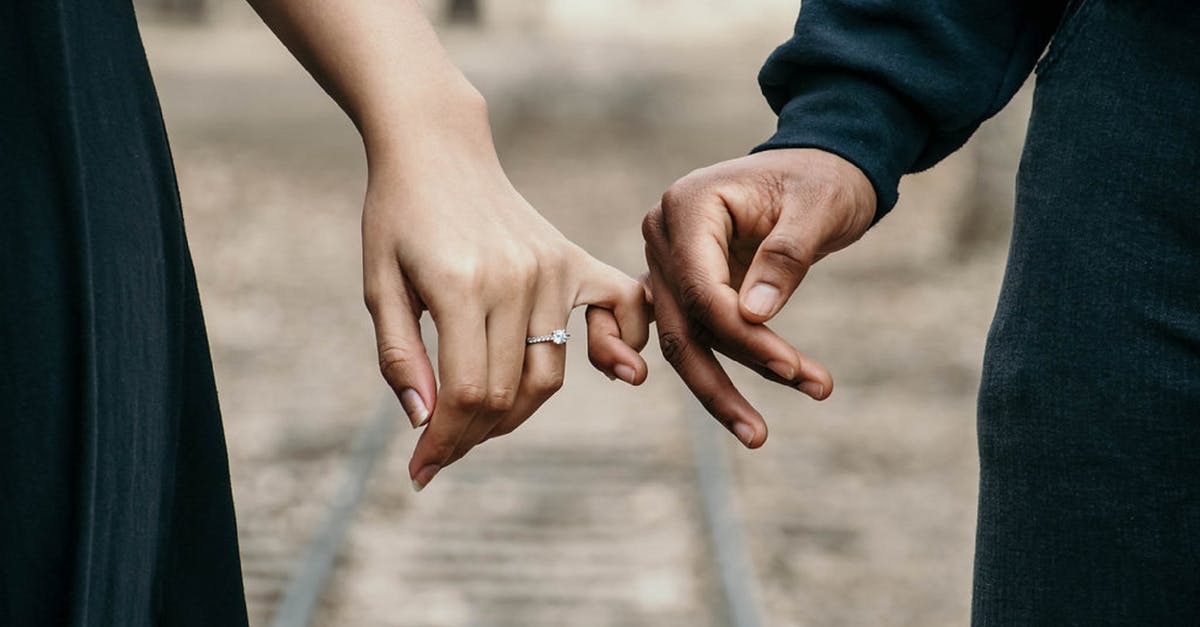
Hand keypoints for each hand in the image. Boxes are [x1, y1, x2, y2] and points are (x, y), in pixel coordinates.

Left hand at [362, 97, 649, 490]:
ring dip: (516, 411)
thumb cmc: (397, 216)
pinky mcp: (572, 258)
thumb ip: (400, 356)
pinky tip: (610, 368)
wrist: (437, 148)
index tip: (421, 471)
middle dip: (472, 435)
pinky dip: (620, 346)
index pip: (466, 393)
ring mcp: (551, 268)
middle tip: (442, 448)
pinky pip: (620, 310)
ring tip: (479, 418)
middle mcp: (516, 279)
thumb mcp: (379, 285)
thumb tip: (426, 423)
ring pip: (550, 373)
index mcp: (459, 285)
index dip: (444, 442)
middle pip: (508, 393)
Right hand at [641, 148, 875, 446]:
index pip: (702, 288)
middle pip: (682, 324)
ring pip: (681, 340)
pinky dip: (701, 369)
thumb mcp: (819, 208)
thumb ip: (785, 256)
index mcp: (687, 205)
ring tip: (758, 433)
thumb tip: (753, 316)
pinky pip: (681, 333)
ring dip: (718, 388)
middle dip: (723, 380)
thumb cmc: (823, 179)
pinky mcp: (681, 284)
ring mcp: (666, 261)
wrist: (821, 166)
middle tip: (760, 433)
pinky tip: (717, 410)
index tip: (792, 367)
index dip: (743, 335)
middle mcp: (663, 234)